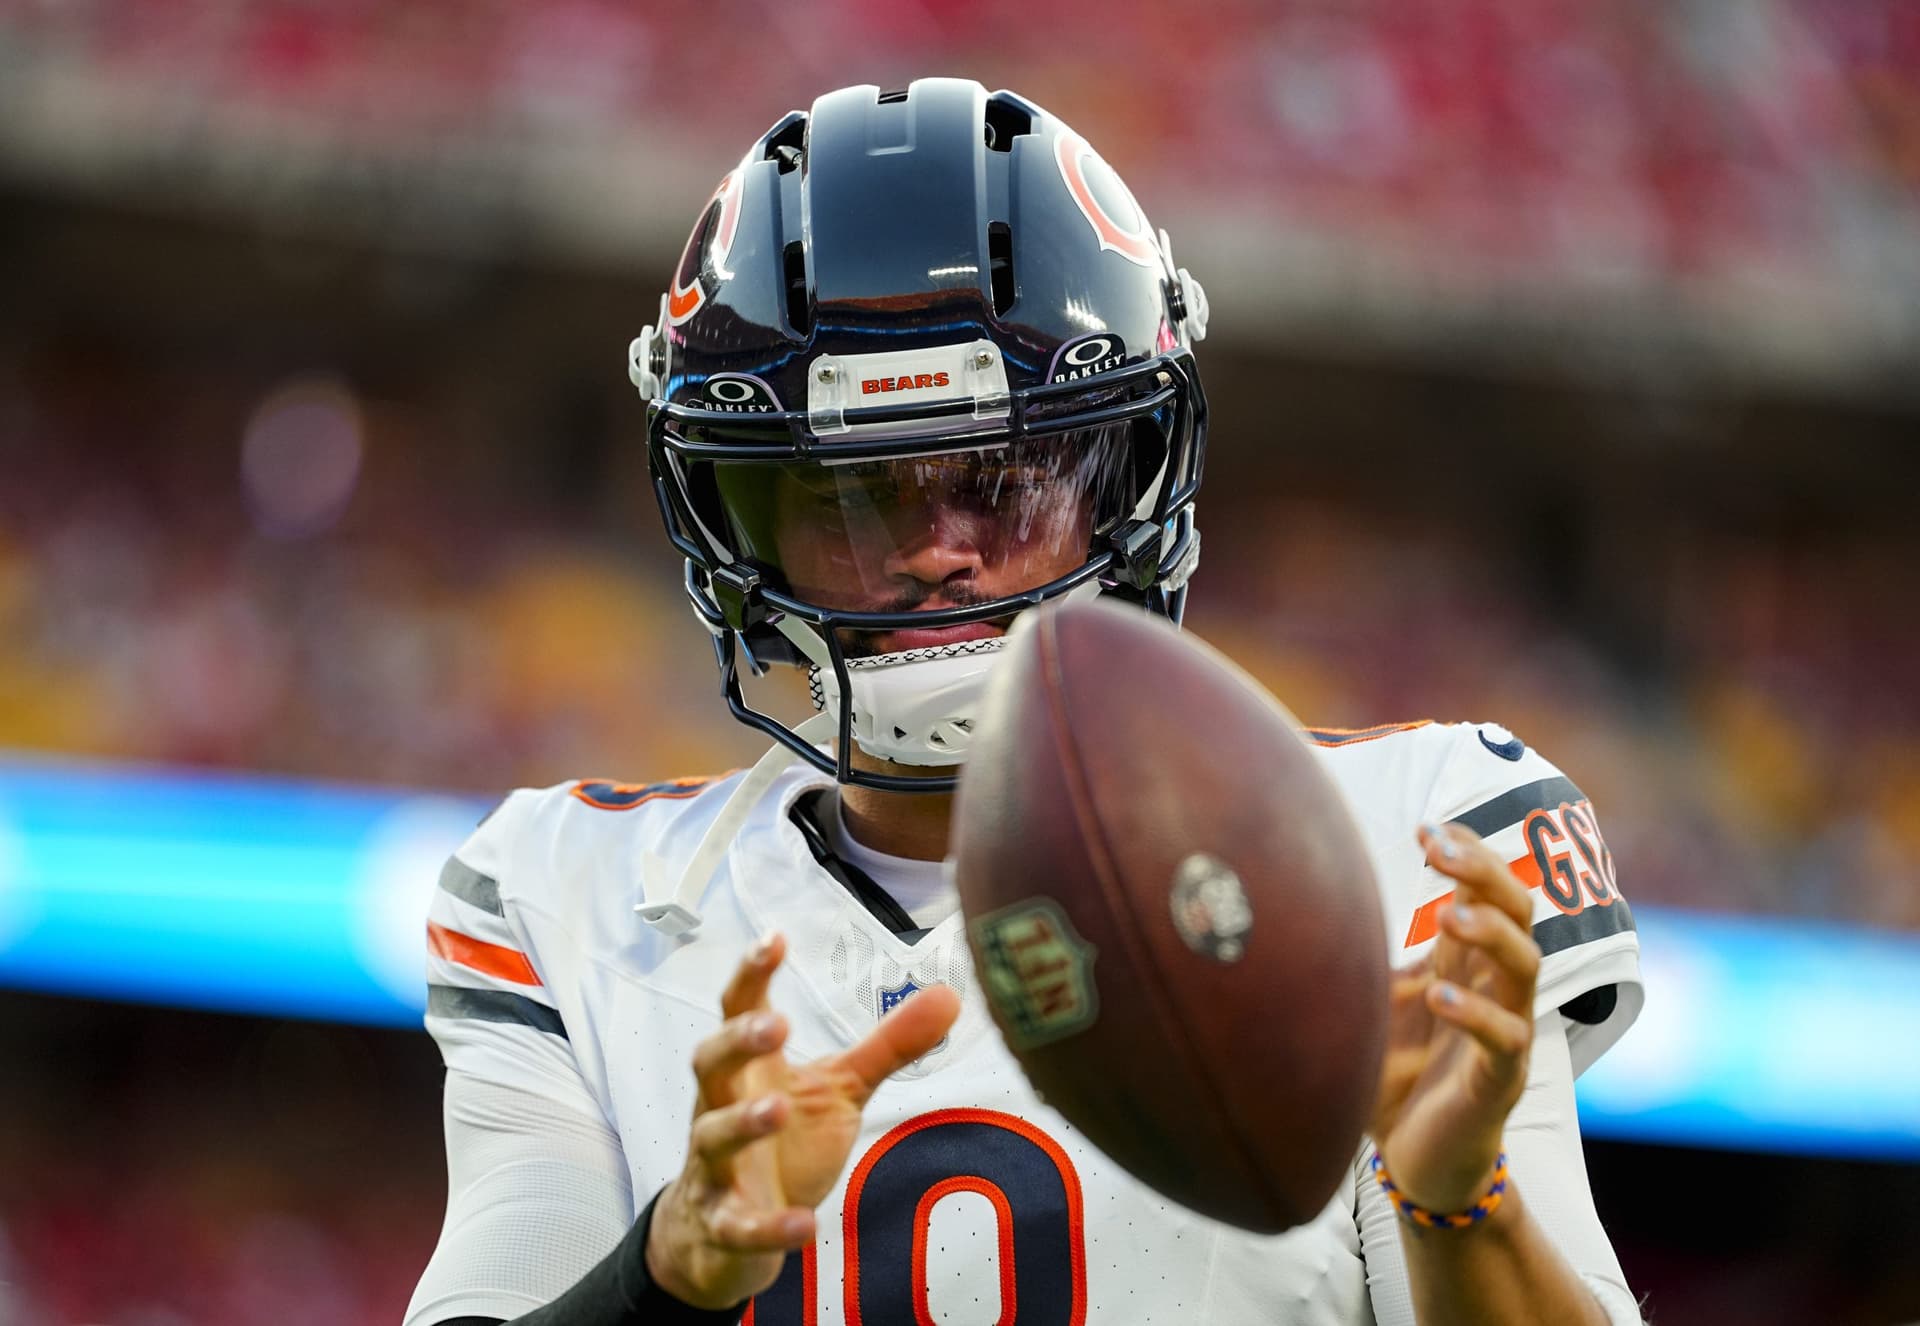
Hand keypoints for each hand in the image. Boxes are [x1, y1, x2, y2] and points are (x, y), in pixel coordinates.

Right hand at [645, 932, 960, 1308]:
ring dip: (741, 1122)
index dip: (752, 974)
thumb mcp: (839, 1089)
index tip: (774, 938)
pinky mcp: (721, 1224)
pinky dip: (767, 1227)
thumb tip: (950, 994)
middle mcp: (722, 1107)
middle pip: (710, 1062)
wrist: (724, 1235)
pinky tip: (805, 1226)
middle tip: (776, 1025)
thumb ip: (886, 1046)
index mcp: (752, 1068)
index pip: (741, 1010)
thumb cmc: (784, 1143)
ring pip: (712, 1137)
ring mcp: (715, 1167)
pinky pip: (736, 1225)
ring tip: (779, 1109)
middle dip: (738, 1042)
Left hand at [1369, 822, 1540, 1213]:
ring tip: (1450, 914)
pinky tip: (1435, 995)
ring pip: (1527, 966)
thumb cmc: (1394, 1076)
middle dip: (1487, 871)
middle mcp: (1494, 989)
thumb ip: (1357, 956)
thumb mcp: (1370, 1003)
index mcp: (1466, 964)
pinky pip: (1504, 1041)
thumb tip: (1297, 897)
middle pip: (1519, 911)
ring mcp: (1505, 1034)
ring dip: (1491, 933)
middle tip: (1440, 848)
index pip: (1489, 891)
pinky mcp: (1499, 1083)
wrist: (1417, 1163)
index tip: (1427, 828)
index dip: (1468, 854)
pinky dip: (1474, 1014)